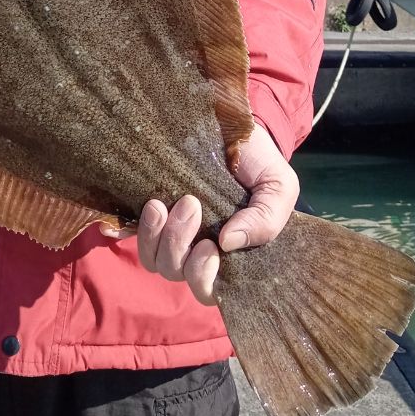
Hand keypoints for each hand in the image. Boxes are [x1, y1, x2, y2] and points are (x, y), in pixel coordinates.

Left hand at [124, 123, 299, 305]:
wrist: (232, 125)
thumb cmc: (258, 161)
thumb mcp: (278, 186)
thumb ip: (266, 219)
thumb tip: (227, 243)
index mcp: (231, 254)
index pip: (211, 290)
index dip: (205, 279)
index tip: (210, 247)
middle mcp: (199, 249)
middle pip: (180, 275)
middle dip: (181, 250)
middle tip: (191, 206)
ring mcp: (173, 233)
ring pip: (156, 261)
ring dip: (160, 236)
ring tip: (168, 203)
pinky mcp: (153, 215)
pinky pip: (136, 238)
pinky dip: (138, 230)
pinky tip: (147, 209)